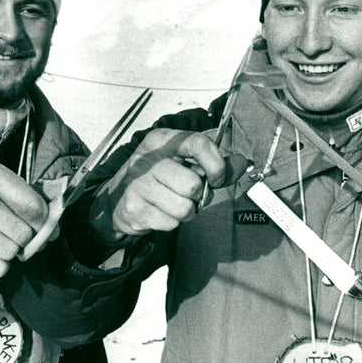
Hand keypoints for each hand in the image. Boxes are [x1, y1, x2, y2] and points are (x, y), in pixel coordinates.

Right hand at [0, 163, 48, 279]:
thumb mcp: (12, 187)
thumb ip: (39, 201)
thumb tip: (55, 224)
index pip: (34, 208)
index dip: (45, 222)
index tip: (43, 225)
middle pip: (24, 233)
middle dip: (26, 237)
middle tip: (16, 232)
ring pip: (11, 253)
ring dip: (11, 251)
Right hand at [89, 129, 225, 240]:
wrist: (117, 197)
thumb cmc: (159, 176)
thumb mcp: (184, 161)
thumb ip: (216, 163)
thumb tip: (243, 164)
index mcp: (162, 139)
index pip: (198, 143)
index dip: (216, 164)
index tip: (217, 177)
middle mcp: (148, 158)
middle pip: (193, 184)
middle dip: (198, 196)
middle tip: (188, 194)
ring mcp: (138, 184)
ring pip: (184, 207)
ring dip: (186, 211)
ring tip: (173, 202)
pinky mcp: (134, 208)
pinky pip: (171, 223)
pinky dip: (171, 222)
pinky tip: (159, 211)